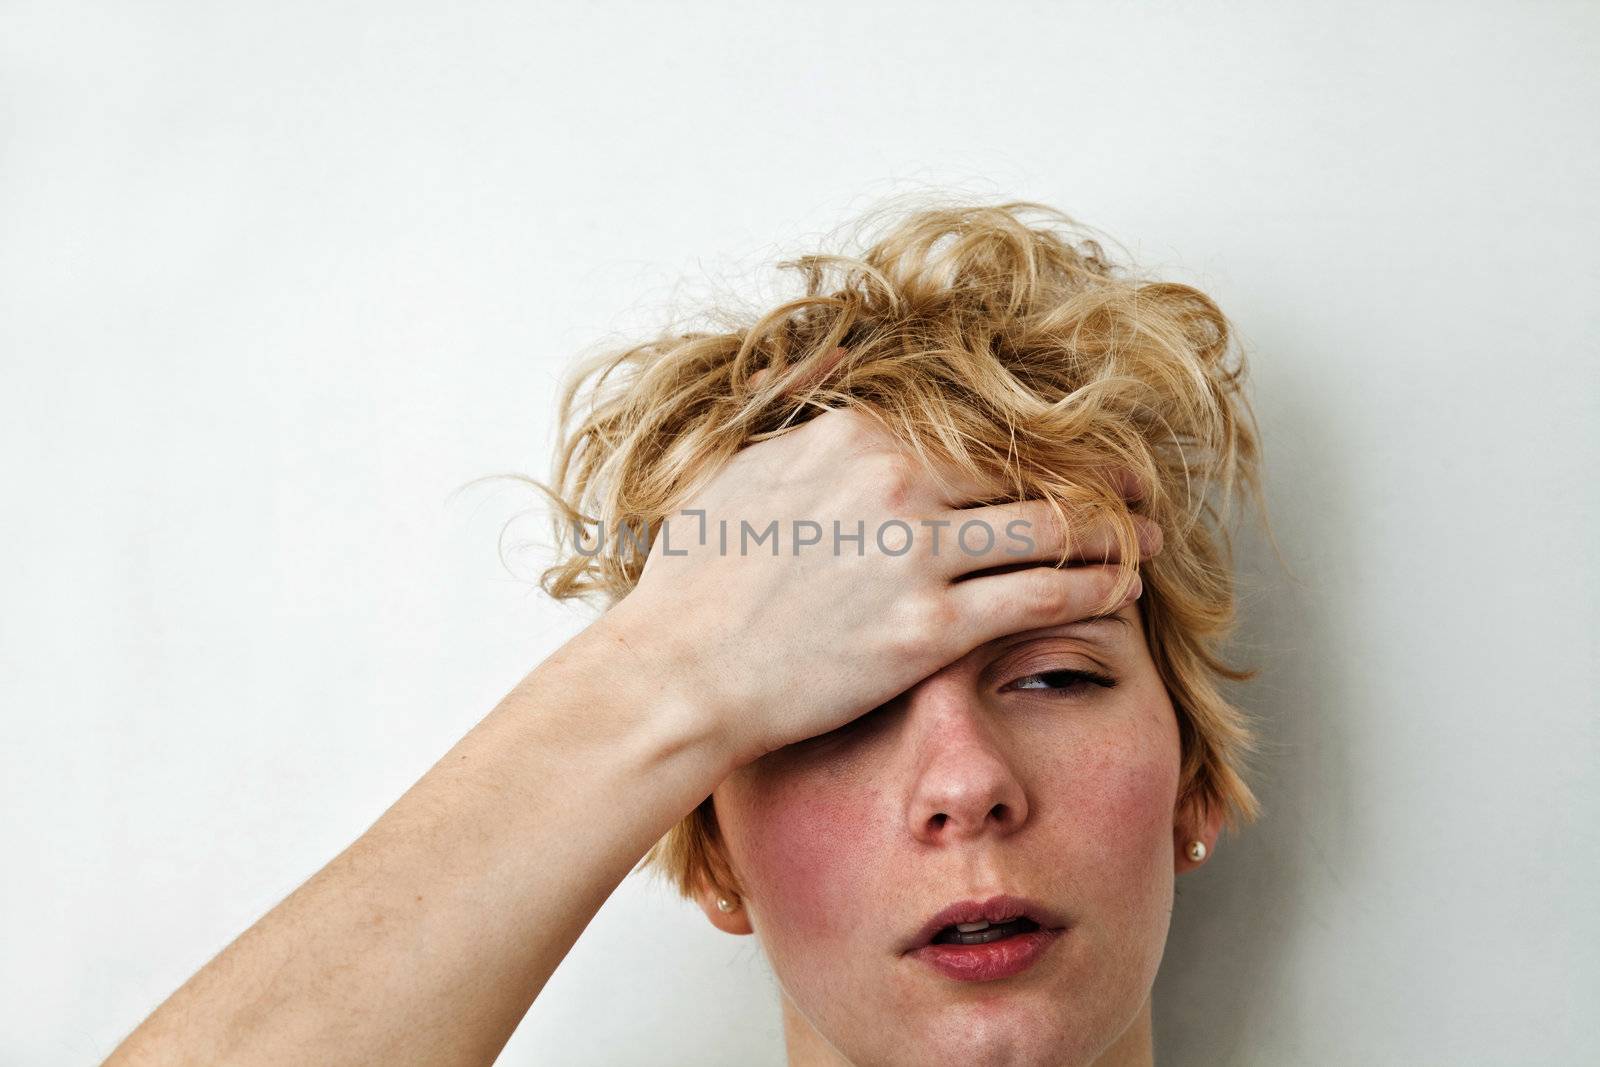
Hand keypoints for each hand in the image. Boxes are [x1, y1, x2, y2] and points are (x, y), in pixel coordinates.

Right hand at [599, 405, 1160, 768]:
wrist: (679, 671)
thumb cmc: (701, 575)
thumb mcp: (742, 462)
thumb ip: (803, 399)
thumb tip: (842, 354)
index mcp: (859, 432)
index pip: (989, 421)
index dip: (1054, 437)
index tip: (1086, 452)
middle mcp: (898, 479)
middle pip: (1036, 467)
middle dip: (1104, 481)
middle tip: (1143, 494)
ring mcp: (916, 554)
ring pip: (1053, 529)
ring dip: (1116, 535)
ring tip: (1146, 544)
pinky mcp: (928, 630)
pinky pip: (1041, 597)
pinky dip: (1096, 588)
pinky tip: (1122, 589)